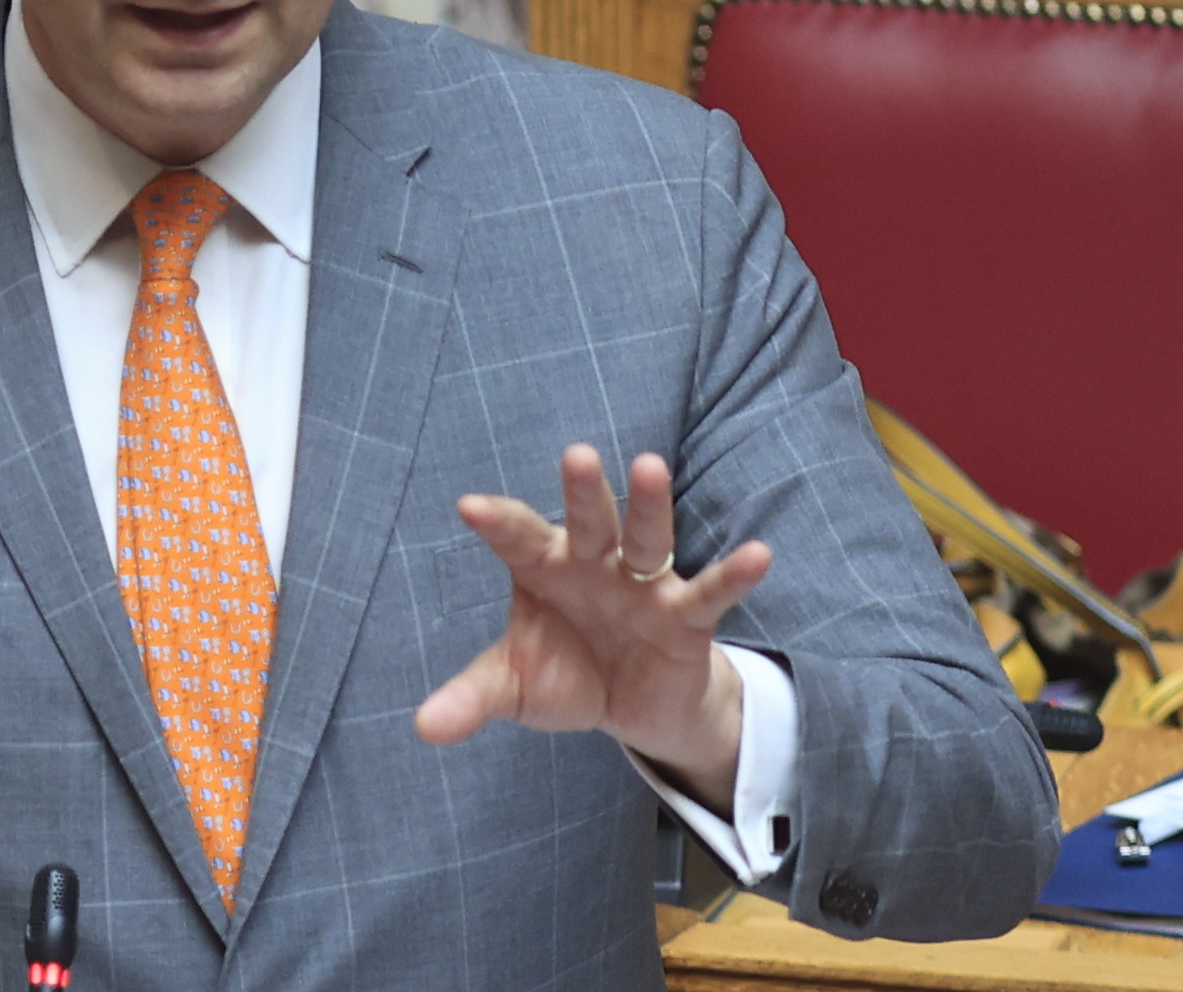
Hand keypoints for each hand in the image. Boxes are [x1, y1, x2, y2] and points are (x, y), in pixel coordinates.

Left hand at [413, 444, 771, 813]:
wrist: (632, 708)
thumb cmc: (566, 674)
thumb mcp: (516, 688)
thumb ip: (473, 698)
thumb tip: (423, 727)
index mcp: (544, 568)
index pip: (518, 537)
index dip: (497, 522)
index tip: (469, 507)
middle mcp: (594, 564)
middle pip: (587, 521)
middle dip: (582, 493)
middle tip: (576, 455)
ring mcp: (643, 585)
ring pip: (646, 538)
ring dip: (648, 505)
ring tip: (650, 466)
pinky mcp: (685, 617)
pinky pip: (709, 593)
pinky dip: (733, 575)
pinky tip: (759, 554)